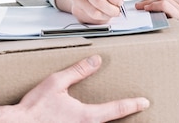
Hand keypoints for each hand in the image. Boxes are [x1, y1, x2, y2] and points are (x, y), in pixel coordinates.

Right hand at [14, 55, 148, 121]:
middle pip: (111, 122)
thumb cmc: (35, 107)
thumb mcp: (57, 82)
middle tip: (136, 108)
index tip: (144, 102)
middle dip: (123, 114)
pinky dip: (93, 122)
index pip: (116, 109)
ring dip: (107, 119)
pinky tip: (89, 117)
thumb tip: (95, 61)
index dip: (132, 104)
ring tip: (116, 113)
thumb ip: (78, 71)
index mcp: (87, 116)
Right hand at [66, 0, 125, 23]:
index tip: (120, 1)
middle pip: (99, 1)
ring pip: (95, 13)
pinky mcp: (76, 9)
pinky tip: (103, 13)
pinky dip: (101, 18)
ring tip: (111, 12)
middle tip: (117, 10)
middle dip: (112, 9)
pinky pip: (91, 18)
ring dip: (107, 15)